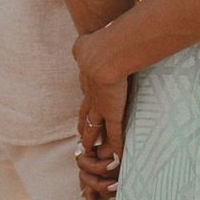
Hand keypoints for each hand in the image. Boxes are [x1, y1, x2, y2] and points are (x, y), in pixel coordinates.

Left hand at [74, 28, 128, 199]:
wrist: (103, 53)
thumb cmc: (99, 42)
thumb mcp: (88, 42)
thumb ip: (87, 43)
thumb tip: (85, 38)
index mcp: (87, 80)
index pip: (85, 101)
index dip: (84, 112)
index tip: (83, 122)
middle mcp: (91, 96)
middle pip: (85, 119)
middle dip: (83, 132)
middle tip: (81, 144)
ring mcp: (101, 107)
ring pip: (95, 131)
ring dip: (94, 144)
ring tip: (92, 156)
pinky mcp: (113, 114)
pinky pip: (115, 136)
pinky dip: (117, 149)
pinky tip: (118, 161)